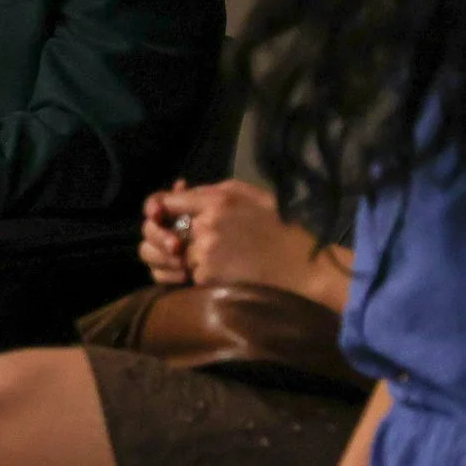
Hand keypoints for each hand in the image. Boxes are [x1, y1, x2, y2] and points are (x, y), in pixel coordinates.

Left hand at [141, 179, 308, 287]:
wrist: (302, 266)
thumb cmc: (280, 228)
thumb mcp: (253, 196)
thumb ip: (216, 190)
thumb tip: (184, 190)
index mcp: (217, 200)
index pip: (168, 201)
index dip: (163, 210)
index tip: (168, 218)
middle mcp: (207, 224)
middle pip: (169, 230)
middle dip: (177, 237)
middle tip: (193, 243)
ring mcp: (206, 251)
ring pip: (180, 254)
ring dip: (191, 258)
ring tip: (218, 259)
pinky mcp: (207, 275)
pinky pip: (191, 274)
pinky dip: (202, 275)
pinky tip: (224, 273)